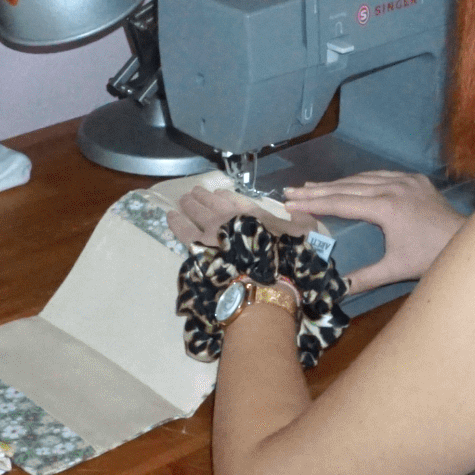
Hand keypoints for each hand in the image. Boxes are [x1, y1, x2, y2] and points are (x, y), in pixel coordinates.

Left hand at [166, 185, 322, 247]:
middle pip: (214, 202)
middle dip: (204, 196)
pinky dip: (176, 220)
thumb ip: (302, 223)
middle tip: (195, 192)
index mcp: (255, 214)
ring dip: (190, 203)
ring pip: (196, 211)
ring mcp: (212, 229)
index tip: (219, 193)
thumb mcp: (304, 237)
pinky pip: (182, 229)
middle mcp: (232, 216)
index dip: (228, 197)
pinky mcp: (196, 245)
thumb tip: (301, 214)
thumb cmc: (284, 260)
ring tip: (183, 199)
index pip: (238, 202)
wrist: (259, 281)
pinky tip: (170, 215)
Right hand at [282, 170, 464, 293]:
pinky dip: (360, 179)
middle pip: (347, 187)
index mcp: (386, 207)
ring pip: (362, 178)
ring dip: (336, 183)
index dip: (313, 203)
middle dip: (317, 190)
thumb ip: (364, 278)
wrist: (466, 241)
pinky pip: (380, 175)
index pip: (341, 202)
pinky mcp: (415, 180)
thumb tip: (336, 291)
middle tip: (290, 191)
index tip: (291, 202)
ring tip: (311, 186)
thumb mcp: (395, 269)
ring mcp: (406, 180)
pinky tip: (348, 183)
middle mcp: (394, 188)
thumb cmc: (430, 257)